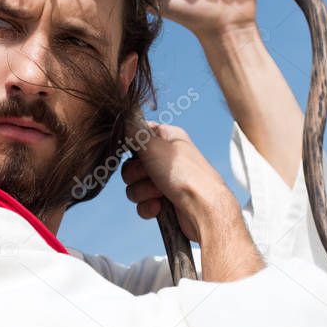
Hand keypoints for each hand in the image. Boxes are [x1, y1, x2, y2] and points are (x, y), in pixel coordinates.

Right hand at [121, 119, 264, 280]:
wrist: (203, 209)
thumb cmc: (184, 173)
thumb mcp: (154, 145)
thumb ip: (134, 131)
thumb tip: (123, 117)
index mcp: (167, 138)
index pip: (139, 135)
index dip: (132, 144)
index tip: (133, 150)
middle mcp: (165, 159)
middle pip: (131, 164)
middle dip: (136, 174)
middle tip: (151, 175)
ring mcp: (165, 181)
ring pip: (134, 186)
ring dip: (143, 191)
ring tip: (159, 193)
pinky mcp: (163, 202)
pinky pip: (142, 203)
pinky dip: (148, 206)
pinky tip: (160, 206)